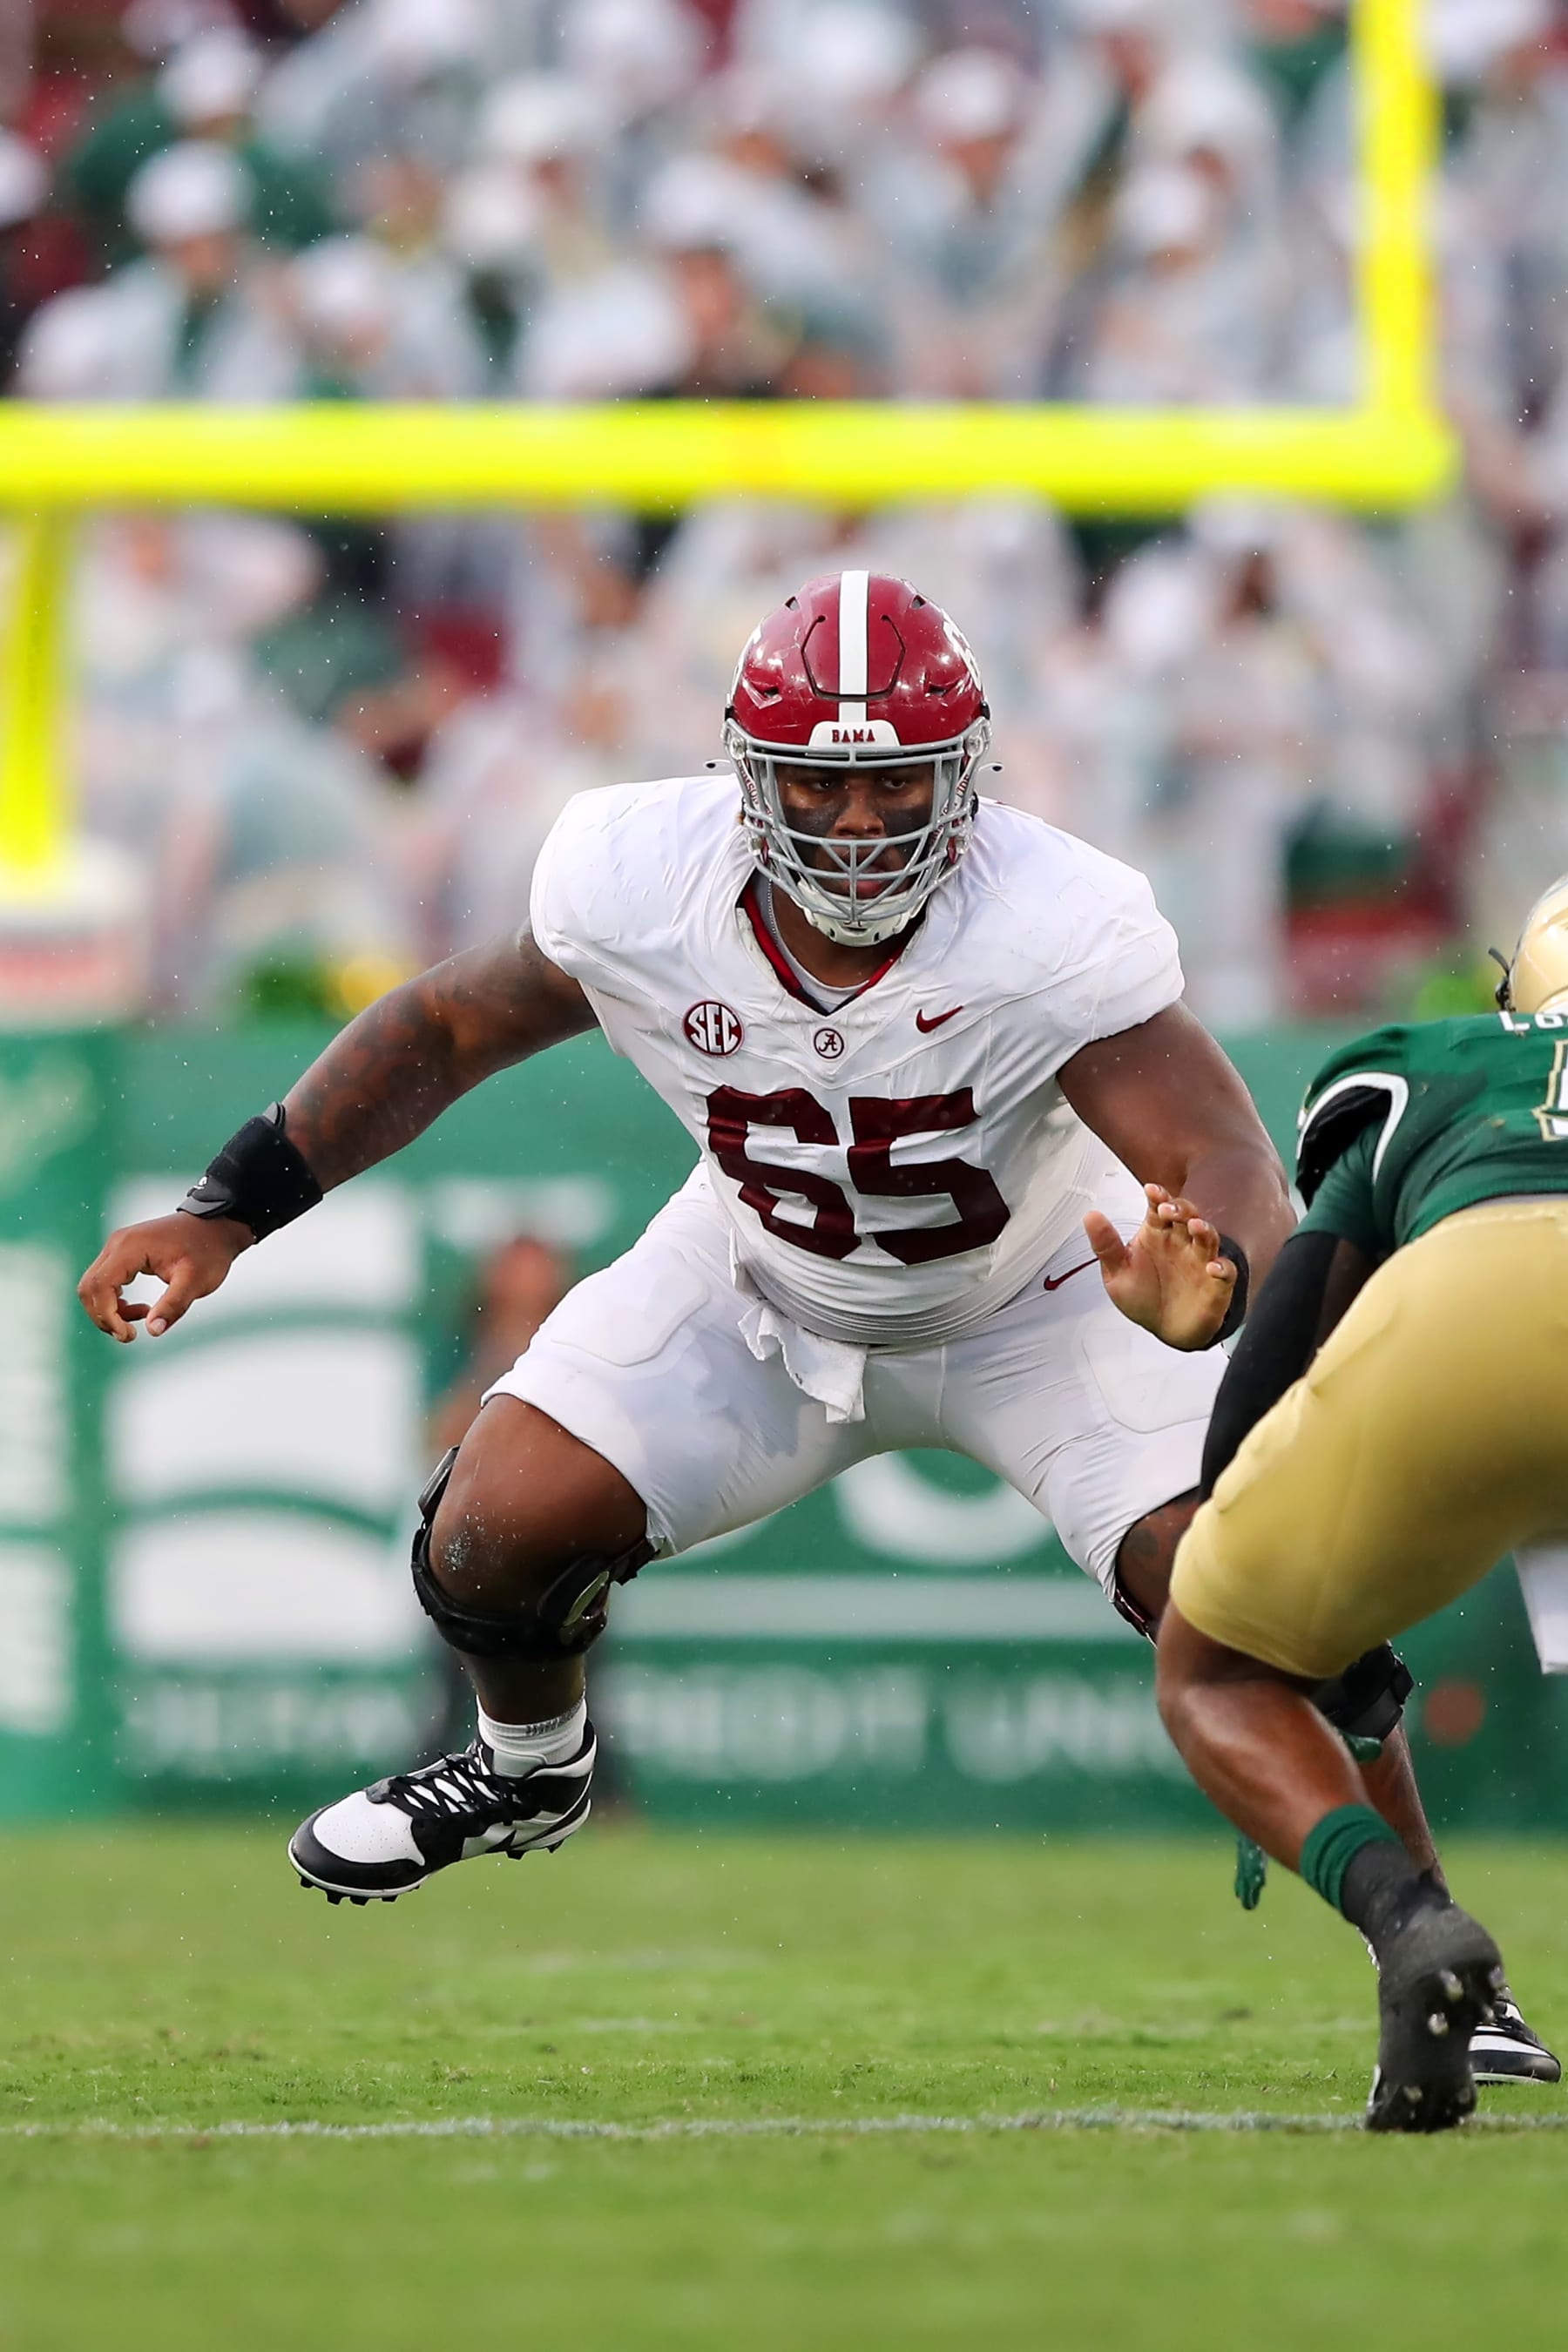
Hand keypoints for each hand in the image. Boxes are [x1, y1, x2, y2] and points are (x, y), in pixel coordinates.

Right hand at [77, 1212, 251, 1343]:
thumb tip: (153, 1331)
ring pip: (94, 1286)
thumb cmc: (208, 1251)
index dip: (107, 1316)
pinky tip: (140, 1310)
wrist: (217, 1227)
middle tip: (130, 1334)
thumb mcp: (196, 1282)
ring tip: (142, 1318)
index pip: (100, 1286)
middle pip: (90, 1287)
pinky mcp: (123, 1253)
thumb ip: (173, 1306)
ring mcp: (118, 1247)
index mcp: (130, 1248)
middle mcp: (117, 1244)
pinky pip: (105, 1281)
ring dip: (109, 1310)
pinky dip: (115, 1301)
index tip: (129, 1335)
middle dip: (104, 1317)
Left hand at [1083, 1184, 1236, 1351]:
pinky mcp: (1216, 1283)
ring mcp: (1200, 1261)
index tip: (1151, 1190)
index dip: (1158, 1197)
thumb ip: (1106, 1246)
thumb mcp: (1117, 1273)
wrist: (1164, 1329)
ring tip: (1195, 1226)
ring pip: (1208, 1237)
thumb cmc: (1143, 1296)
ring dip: (1204, 1229)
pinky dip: (1222, 1268)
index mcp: (1156, 1234)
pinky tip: (1213, 1268)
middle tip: (1168, 1210)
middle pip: (1187, 1215)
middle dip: (1180, 1209)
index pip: (1159, 1208)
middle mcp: (1180, 1242)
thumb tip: (1090, 1216)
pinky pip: (1225, 1272)